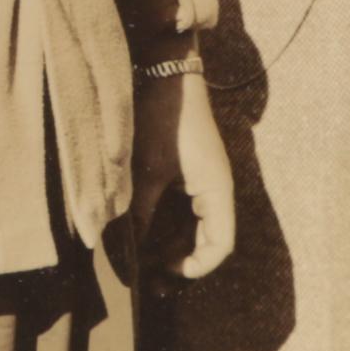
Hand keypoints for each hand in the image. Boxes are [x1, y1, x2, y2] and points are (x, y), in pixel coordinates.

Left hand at [128, 70, 237, 282]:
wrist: (168, 74)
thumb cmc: (163, 119)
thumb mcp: (147, 171)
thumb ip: (141, 213)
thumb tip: (129, 248)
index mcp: (216, 191)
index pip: (220, 245)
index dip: (197, 266)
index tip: (167, 274)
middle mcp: (217, 190)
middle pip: (208, 240)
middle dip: (181, 260)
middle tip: (149, 276)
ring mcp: (206, 181)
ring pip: (195, 227)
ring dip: (173, 243)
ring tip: (142, 257)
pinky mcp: (194, 173)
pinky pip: (187, 210)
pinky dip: (169, 224)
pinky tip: (144, 232)